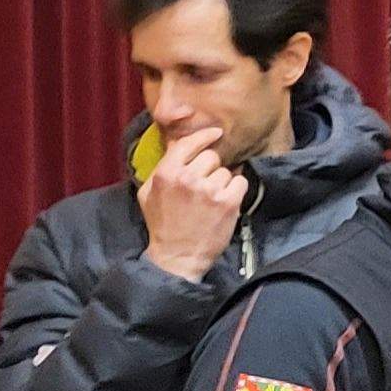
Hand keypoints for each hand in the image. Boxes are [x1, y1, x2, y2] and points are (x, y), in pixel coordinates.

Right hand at [138, 126, 250, 282]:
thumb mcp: (149, 192)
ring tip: (211, 200)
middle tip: (204, 186)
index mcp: (166, 173)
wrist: (177, 256)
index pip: (189, 143)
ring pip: (226, 171)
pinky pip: (240, 182)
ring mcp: (209, 190)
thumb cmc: (163, 224)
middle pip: (211, 156)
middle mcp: (187, 178)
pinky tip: (225, 203)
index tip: (216, 133)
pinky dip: (236, 190)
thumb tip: (176, 142)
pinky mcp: (228, 202)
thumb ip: (163, 166)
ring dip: (222, 182)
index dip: (204, 136)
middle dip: (210, 168)